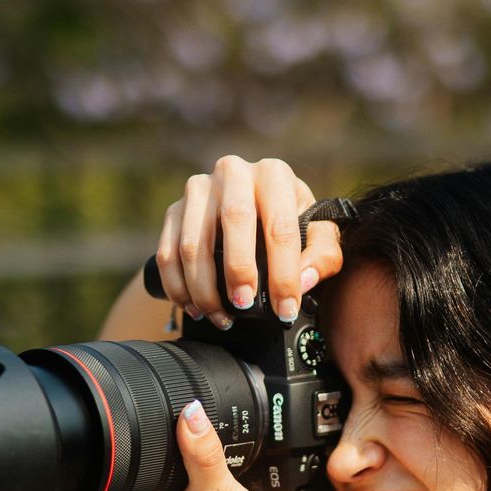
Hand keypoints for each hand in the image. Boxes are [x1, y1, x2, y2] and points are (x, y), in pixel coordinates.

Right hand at [156, 155, 344, 328]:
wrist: (251, 203)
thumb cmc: (288, 221)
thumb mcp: (317, 233)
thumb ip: (323, 256)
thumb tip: (303, 281)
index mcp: (274, 175)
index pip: (280, 226)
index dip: (283, 274)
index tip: (285, 310)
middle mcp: (234, 173)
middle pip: (233, 220)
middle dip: (238, 270)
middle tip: (245, 305)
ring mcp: (199, 189)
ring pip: (193, 242)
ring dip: (204, 288)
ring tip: (221, 316)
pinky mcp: (174, 210)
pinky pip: (168, 253)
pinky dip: (178, 287)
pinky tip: (195, 308)